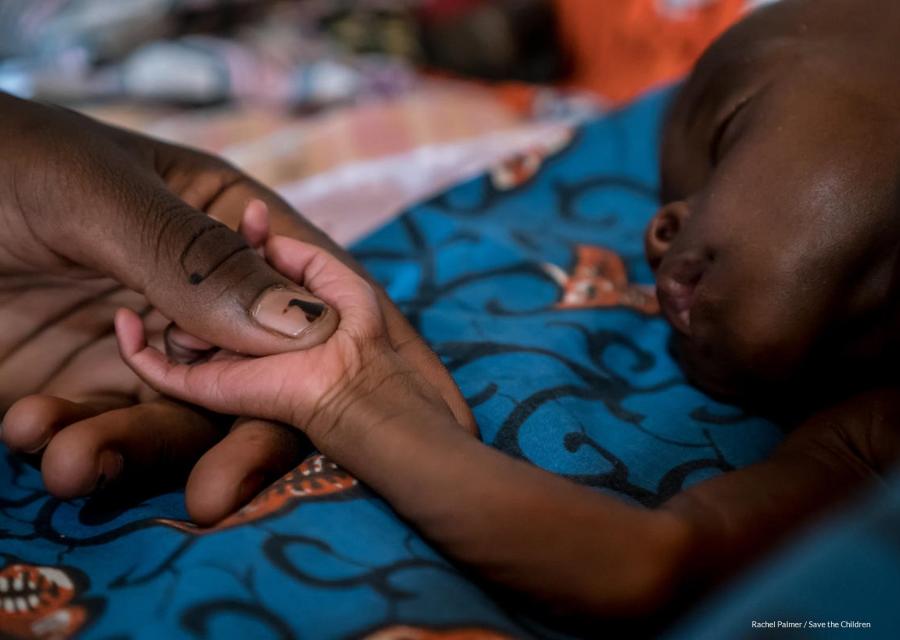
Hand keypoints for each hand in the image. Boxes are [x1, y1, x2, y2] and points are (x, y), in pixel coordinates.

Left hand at [0, 91, 473, 429]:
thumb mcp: (93, 193)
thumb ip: (193, 258)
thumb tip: (304, 326)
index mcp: (229, 232)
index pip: (301, 303)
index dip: (323, 360)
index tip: (317, 417)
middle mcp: (203, 303)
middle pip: (255, 384)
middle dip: (235, 443)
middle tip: (211, 497)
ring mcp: (145, 352)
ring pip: (180, 424)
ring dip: (131, 449)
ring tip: (69, 460)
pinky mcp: (84, 393)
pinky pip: (102, 435)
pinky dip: (72, 444)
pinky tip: (30, 429)